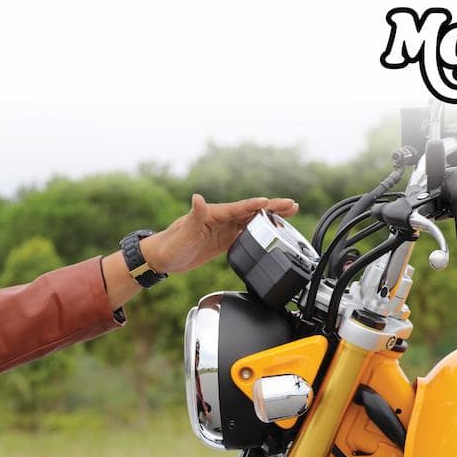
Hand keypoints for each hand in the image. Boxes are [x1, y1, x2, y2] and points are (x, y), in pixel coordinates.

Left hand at [142, 194, 298, 274]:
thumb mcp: (184, 231)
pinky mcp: (224, 240)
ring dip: (271, 217)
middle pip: (252, 211)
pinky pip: (246, 233)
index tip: (272, 203)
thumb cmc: (171, 244)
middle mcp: (221, 218)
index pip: (240, 207)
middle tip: (293, 205)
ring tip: (290, 214)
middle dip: (273, 208)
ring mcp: (224, 229)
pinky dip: (261, 231)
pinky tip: (272, 231)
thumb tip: (198, 198)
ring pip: (252, 220)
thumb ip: (194, 215)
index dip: (257, 205)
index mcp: (214, 213)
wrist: (163, 258)